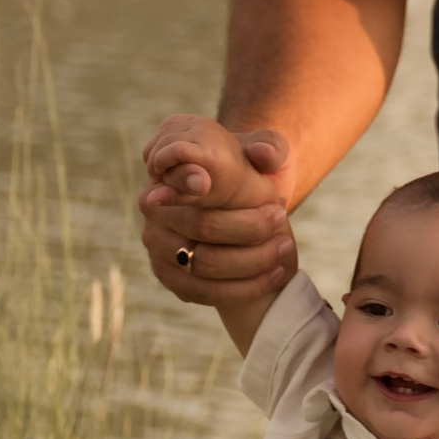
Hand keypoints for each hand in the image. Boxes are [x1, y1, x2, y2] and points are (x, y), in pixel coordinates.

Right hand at [139, 114, 297, 311]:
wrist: (249, 207)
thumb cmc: (251, 175)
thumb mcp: (263, 150)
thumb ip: (267, 145)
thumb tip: (264, 153)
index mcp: (169, 173)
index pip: (177, 181)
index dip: (190, 182)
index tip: (220, 187)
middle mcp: (155, 211)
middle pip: (201, 225)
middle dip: (247, 227)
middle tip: (281, 218)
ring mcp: (159, 249)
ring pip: (206, 264)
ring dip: (252, 259)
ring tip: (284, 246)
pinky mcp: (174, 280)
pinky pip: (207, 293)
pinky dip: (246, 287)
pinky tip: (274, 273)